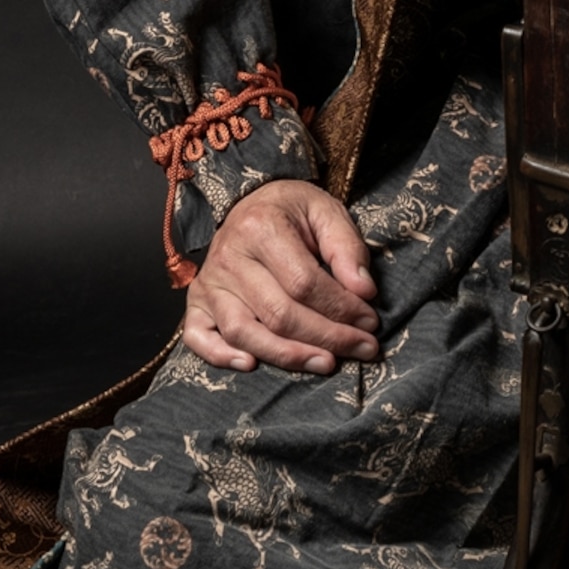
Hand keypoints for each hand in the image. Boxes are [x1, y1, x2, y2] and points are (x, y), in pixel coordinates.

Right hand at [183, 178, 380, 374]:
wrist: (251, 203)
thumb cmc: (292, 212)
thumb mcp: (326, 212)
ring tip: (326, 363)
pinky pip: (198, 337)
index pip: (305, 283)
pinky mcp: (197, 302)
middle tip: (362, 347)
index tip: (370, 322)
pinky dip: (220, 356)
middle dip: (327, 337)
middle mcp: (229, 256)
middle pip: (279, 314)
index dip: (342, 308)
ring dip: (288, 356)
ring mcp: (209, 282)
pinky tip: (251, 364)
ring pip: (244, 332)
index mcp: (261, 227)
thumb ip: (346, 249)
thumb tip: (364, 291)